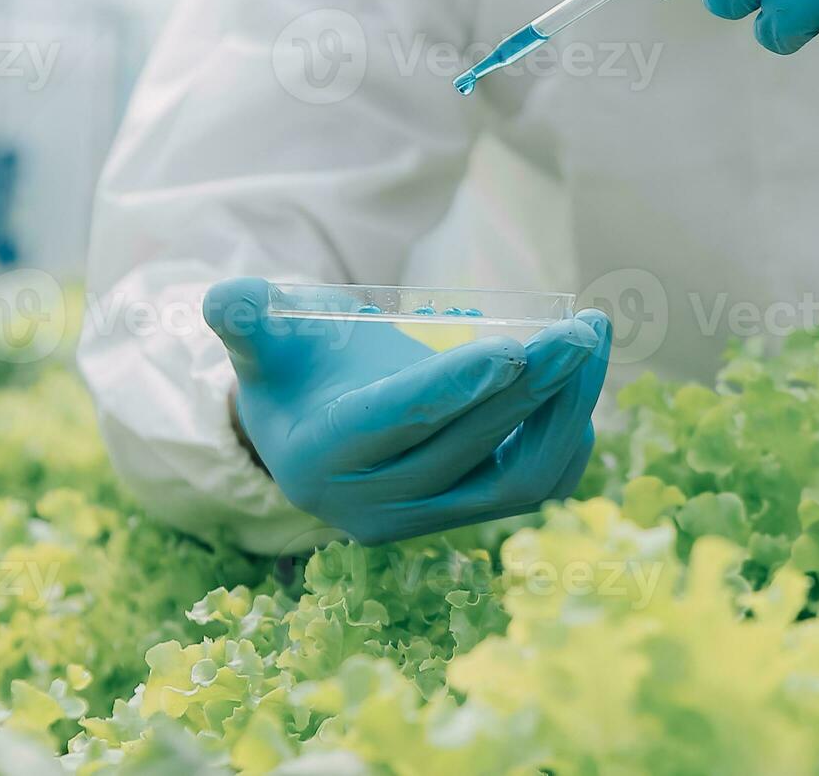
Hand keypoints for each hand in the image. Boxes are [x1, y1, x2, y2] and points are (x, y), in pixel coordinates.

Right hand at [204, 278, 609, 543]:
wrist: (309, 428)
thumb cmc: (293, 366)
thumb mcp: (263, 336)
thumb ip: (246, 317)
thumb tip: (227, 298)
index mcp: (323, 459)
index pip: (398, 422)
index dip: (455, 385)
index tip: (515, 345)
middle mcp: (374, 506)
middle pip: (471, 446)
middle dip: (536, 384)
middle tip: (582, 328)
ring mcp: (427, 520)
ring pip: (517, 479)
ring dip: (567, 413)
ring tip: (591, 345)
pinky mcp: (466, 518)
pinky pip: (534, 489)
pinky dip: (567, 441)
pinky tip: (580, 387)